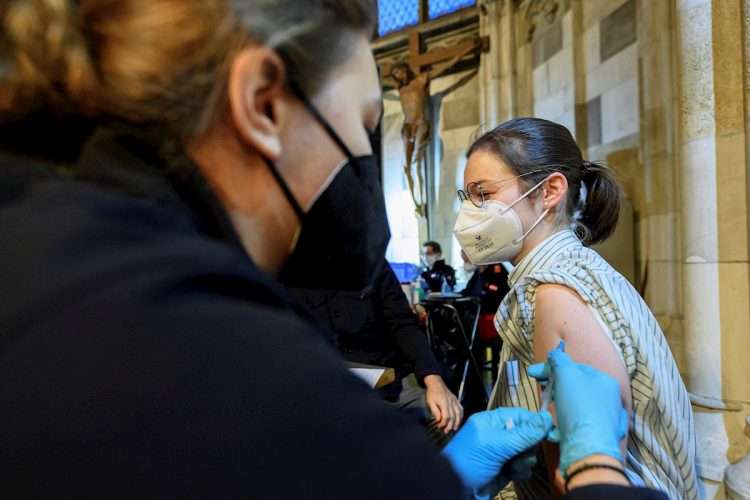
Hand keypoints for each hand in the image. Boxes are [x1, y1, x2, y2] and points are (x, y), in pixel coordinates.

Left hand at [424, 375, 462, 432]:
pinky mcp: (456, 400)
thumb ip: (435, 411)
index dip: (443, 423)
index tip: (440, 426)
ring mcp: (455, 401)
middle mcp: (451, 402)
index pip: (446, 416)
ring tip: (454, 429)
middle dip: (450, 425)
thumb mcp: (430, 402)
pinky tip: (459, 421)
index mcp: (444, 402)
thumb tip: (439, 420)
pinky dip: (461, 416)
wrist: (436, 383)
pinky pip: (461, 409)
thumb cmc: (432, 393)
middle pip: (453, 416)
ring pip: (459, 414)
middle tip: (446, 431)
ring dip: (457, 422)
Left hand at [442, 407, 552, 494]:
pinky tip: (513, 475)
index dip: (535, 423)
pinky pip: (523, 466)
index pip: (520, 415)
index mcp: (491, 421)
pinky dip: (521, 471)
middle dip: (527, 446)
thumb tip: (548, 416)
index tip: (552, 432)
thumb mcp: (498, 445)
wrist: (457, 490)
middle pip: (526, 434)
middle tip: (521, 454)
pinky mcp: (504, 469)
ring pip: (527, 451)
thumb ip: (524, 433)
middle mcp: (497, 434)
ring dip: (524, 460)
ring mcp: (501, 453)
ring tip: (513, 467)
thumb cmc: (472, 460)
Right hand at [527, 342, 627, 475]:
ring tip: (548, 411)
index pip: (576, 368)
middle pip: (576, 387)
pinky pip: (577, 425)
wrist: (587, 449)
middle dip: (555, 387)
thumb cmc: (578, 407)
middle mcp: (610, 400)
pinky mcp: (596, 438)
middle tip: (541, 391)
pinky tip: (557, 427)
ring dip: (559, 406)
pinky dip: (566, 424)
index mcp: (606, 382)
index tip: (534, 373)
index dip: (553, 368)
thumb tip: (555, 353)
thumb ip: (559, 360)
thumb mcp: (566, 374)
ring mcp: (605, 421)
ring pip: (575, 407)